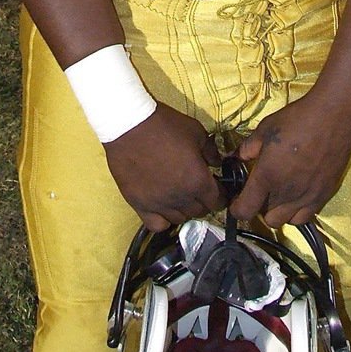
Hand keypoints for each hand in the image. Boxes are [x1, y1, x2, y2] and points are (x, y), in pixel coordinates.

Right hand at [104, 103, 224, 230]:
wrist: (130, 125)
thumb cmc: (164, 126)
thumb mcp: (196, 132)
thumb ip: (211, 151)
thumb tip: (217, 163)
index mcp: (198, 181)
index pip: (218, 201)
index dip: (220, 195)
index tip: (217, 189)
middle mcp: (180, 198)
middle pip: (200, 212)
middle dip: (203, 201)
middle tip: (199, 188)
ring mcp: (159, 204)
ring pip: (180, 219)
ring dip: (184, 210)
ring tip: (181, 195)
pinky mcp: (139, 205)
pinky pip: (156, 225)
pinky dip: (163, 220)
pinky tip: (163, 206)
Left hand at [228, 92, 350, 227]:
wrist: (333, 116)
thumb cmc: (298, 119)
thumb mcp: (265, 128)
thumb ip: (248, 147)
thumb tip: (239, 157)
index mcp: (267, 176)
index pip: (245, 210)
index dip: (237, 209)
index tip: (236, 203)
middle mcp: (286, 192)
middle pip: (267, 219)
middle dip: (260, 209)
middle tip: (261, 192)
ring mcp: (307, 197)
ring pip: (287, 221)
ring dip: (280, 211)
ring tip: (280, 194)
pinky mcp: (324, 195)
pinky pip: (307, 216)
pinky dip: (299, 210)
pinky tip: (298, 193)